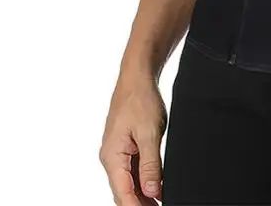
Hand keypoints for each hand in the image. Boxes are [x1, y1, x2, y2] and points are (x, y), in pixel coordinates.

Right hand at [99, 74, 167, 204]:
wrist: (137, 78)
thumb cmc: (140, 99)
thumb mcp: (150, 133)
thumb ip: (151, 165)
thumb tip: (153, 192)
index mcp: (112, 157)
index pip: (123, 193)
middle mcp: (111, 158)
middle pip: (123, 192)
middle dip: (139, 204)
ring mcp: (116, 153)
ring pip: (128, 183)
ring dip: (142, 195)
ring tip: (160, 203)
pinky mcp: (124, 147)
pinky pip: (131, 171)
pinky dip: (142, 181)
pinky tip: (156, 188)